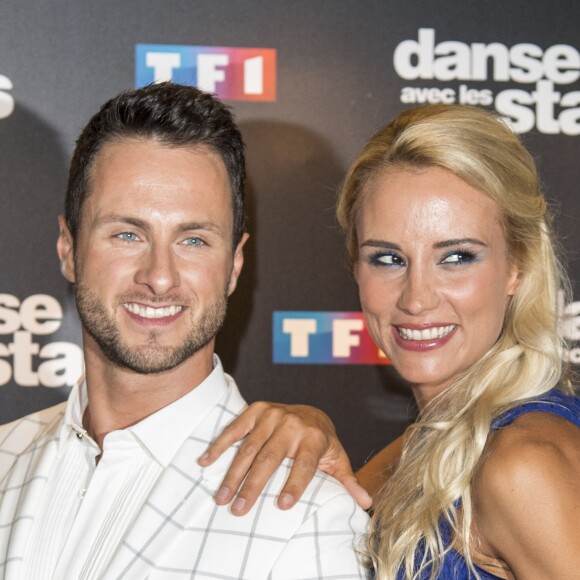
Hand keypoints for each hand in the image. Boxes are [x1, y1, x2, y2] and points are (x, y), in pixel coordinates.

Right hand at [197, 401, 372, 515]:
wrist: (310, 412)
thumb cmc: (322, 443)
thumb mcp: (337, 460)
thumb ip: (348, 481)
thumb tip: (367, 503)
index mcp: (314, 437)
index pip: (304, 464)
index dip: (294, 484)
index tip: (282, 506)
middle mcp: (292, 424)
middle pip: (271, 458)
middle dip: (253, 485)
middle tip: (239, 510)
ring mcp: (271, 415)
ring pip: (249, 447)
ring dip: (232, 473)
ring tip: (221, 497)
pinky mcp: (255, 410)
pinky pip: (234, 428)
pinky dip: (219, 445)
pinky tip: (205, 462)